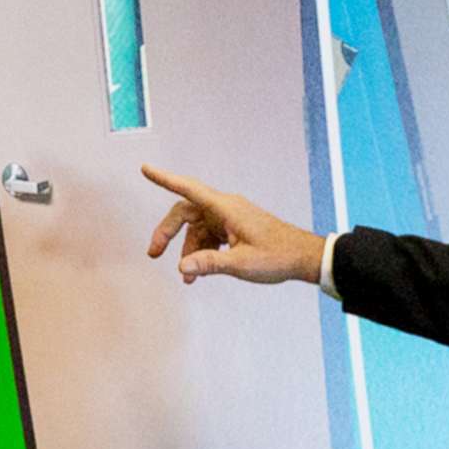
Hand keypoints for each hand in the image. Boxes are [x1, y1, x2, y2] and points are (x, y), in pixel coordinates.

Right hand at [142, 165, 326, 285]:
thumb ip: (210, 264)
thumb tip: (182, 266)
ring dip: (188, 250)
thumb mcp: (241, 263)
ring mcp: (230, 218)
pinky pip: (209, 235)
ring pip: (197, 228)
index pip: (188, 189)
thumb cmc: (277, 256)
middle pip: (186, 212)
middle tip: (154, 253)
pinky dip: (201, 251)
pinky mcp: (235, 228)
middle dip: (168, 232)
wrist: (303, 257)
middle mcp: (225, 208)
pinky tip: (198, 272)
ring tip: (187, 278)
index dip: (165, 179)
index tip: (146, 170)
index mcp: (226, 208)